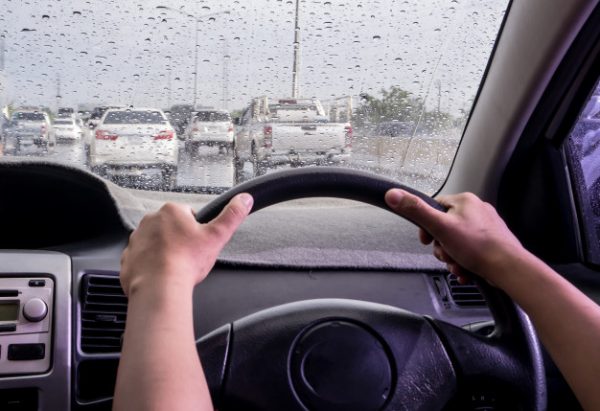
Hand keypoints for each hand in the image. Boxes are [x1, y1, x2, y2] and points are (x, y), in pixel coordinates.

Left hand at [120, 193, 252, 295]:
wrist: (159, 287)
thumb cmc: (186, 261)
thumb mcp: (217, 236)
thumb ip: (232, 215)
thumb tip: (244, 199)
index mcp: (172, 211)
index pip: (188, 215)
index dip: (196, 231)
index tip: (198, 244)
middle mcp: (150, 221)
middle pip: (171, 228)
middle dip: (179, 240)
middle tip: (188, 256)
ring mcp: (136, 239)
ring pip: (156, 243)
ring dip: (164, 252)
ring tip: (175, 267)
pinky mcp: (128, 257)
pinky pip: (142, 258)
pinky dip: (150, 265)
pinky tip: (161, 274)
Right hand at [385, 189, 526, 285]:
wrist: (508, 268)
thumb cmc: (478, 247)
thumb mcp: (439, 227)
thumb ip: (415, 210)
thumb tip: (393, 194)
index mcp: (464, 201)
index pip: (434, 208)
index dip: (426, 227)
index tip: (427, 241)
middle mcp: (477, 210)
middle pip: (445, 228)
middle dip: (442, 247)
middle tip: (446, 255)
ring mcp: (486, 227)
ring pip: (457, 242)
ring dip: (452, 258)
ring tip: (458, 266)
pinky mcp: (492, 243)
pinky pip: (470, 251)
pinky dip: (465, 263)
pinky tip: (466, 271)